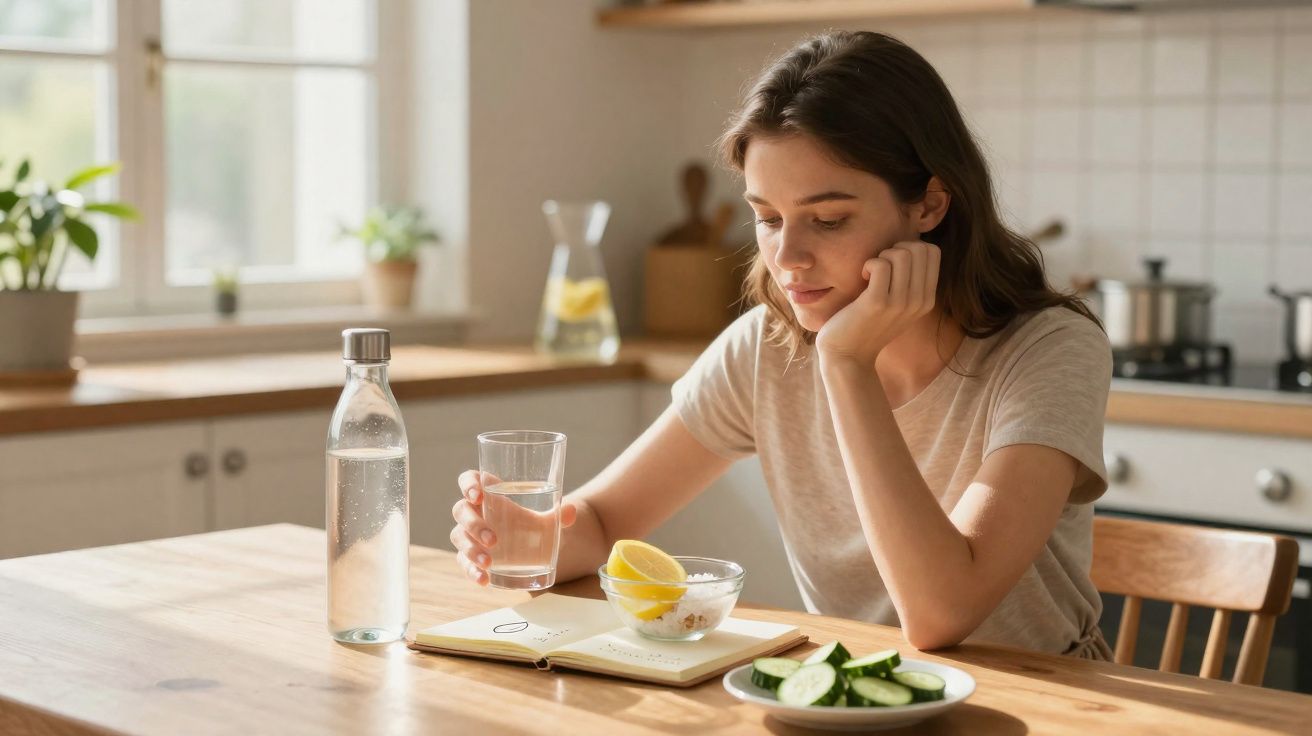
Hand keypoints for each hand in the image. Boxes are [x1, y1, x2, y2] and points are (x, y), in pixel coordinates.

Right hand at [450, 469, 577, 585]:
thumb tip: (571, 511)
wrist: (531, 549)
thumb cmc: (531, 526)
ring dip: (470, 549)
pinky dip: (471, 571)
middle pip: (460, 510)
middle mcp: (475, 512)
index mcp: (489, 494)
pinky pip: (463, 562)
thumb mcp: (546, 521)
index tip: (478, 495)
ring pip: (458, 536)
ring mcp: (469, 535)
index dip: (468, 484)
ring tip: (489, 562)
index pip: (469, 479)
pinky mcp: (469, 556)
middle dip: (474, 524)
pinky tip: (483, 580)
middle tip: (494, 540)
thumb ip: (558, 515)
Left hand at [815, 240, 940, 366]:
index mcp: (927, 299)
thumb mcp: (900, 304)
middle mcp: (919, 301)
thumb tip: (912, 247)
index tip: (893, 264)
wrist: (848, 355)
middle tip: (880, 267)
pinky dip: (868, 264)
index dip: (910, 247)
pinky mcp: (877, 303)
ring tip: (871, 274)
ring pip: (901, 254)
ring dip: (881, 256)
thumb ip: (911, 281)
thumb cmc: (868, 323)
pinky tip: (862, 278)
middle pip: (919, 249)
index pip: (932, 252)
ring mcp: (900, 303)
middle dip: (895, 249)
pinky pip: (881, 265)